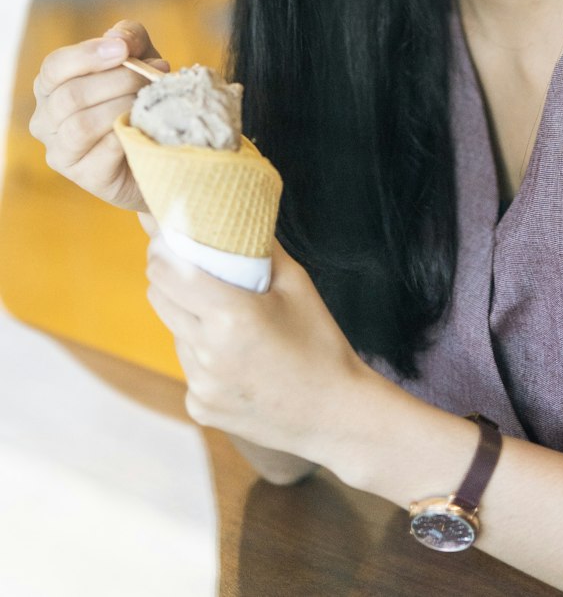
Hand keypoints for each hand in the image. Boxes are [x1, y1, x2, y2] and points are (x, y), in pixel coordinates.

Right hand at [29, 20, 168, 209]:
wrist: (160, 147)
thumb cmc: (139, 96)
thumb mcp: (140, 57)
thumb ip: (129, 38)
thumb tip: (117, 39)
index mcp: (51, 87)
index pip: (54, 67)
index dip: (88, 55)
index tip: (123, 50)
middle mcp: (46, 120)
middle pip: (70, 96)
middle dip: (118, 81)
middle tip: (151, 76)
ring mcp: (62, 152)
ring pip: (82, 125)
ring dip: (122, 106)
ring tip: (148, 99)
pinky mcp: (86, 176)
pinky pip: (104, 151)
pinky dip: (128, 133)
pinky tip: (144, 124)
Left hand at [145, 236, 367, 468]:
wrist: (335, 415)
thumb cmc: (320, 342)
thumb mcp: (297, 283)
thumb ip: (259, 247)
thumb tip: (230, 216)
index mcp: (231, 314)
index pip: (167, 269)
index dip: (162, 248)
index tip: (168, 234)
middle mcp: (206, 351)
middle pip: (159, 296)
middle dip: (170, 276)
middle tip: (193, 265)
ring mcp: (199, 384)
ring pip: (174, 330)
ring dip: (189, 315)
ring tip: (230, 319)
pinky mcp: (198, 406)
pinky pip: (188, 365)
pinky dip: (202, 353)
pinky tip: (238, 358)